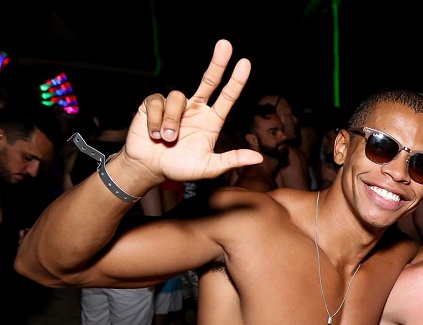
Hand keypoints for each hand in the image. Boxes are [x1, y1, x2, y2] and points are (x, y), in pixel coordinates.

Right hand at [123, 39, 261, 188]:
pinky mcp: (154, 104)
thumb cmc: (180, 168)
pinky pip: (158, 103)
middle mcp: (195, 109)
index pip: (227, 97)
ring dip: (172, 122)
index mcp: (211, 121)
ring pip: (178, 97)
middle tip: (226, 44)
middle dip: (217, 62)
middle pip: (209, 80)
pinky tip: (154, 134)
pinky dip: (156, 121)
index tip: (245, 62)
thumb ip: (231, 160)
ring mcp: (176, 105)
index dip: (236, 81)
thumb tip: (258, 158)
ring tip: (167, 140)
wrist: (149, 168)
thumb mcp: (208, 167)